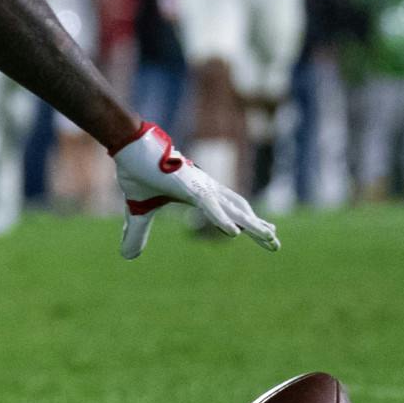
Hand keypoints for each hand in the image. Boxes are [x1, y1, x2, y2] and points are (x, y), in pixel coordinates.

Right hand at [110, 123, 278, 260]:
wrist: (128, 146)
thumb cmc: (136, 170)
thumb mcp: (138, 210)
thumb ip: (137, 233)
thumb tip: (129, 256)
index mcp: (197, 192)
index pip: (228, 208)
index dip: (246, 220)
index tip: (267, 231)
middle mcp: (205, 189)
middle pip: (238, 210)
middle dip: (257, 227)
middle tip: (275, 242)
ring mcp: (200, 187)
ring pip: (232, 209)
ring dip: (251, 224)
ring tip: (270, 237)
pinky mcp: (190, 186)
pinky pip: (210, 206)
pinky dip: (222, 220)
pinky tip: (234, 234)